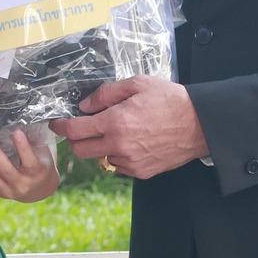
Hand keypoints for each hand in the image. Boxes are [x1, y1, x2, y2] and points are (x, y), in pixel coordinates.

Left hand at [0, 128, 59, 202]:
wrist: (40, 190)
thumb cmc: (41, 166)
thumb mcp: (43, 154)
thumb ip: (33, 142)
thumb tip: (19, 121)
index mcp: (37, 173)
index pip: (30, 161)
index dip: (23, 147)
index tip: (16, 132)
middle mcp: (23, 184)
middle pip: (7, 171)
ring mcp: (10, 191)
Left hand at [55, 76, 208, 178]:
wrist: (199, 124)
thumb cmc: (170, 100)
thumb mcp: (137, 84)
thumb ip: (106, 94)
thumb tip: (84, 106)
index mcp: (115, 122)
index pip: (74, 130)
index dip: (61, 126)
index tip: (57, 123)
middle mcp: (119, 145)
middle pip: (80, 150)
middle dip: (76, 139)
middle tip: (83, 128)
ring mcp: (130, 161)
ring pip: (100, 159)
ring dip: (101, 147)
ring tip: (118, 132)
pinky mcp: (141, 172)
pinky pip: (119, 166)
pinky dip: (119, 156)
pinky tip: (133, 142)